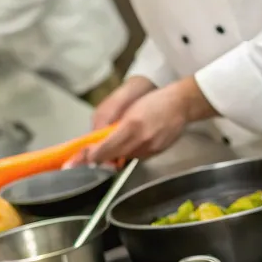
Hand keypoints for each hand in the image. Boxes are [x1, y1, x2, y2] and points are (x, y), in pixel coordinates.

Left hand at [75, 77, 214, 163]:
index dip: (91, 156)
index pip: (105, 148)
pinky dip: (129, 152)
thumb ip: (113, 126)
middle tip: (84, 159)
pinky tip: (132, 142)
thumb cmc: (154, 101)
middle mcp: (140, 141)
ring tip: (111, 145)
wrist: (181, 104)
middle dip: (99, 158)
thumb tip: (97, 142)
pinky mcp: (156, 153)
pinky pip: (137, 156)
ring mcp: (150, 149)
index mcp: (131, 126)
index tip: (80, 160)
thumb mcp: (130, 110)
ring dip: (115, 155)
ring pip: (124, 157)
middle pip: (113, 157)